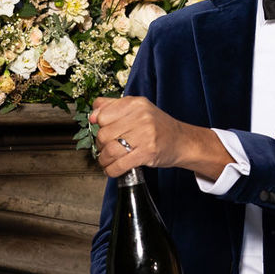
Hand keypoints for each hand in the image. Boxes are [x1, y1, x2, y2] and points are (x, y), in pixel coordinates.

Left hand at [90, 97, 231, 179]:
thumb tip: (92, 115)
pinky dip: (112, 170)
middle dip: (101, 145)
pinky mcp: (147, 153)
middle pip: (104, 134)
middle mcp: (141, 117)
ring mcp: (145, 135)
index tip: (104, 131)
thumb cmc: (158, 127)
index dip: (99, 126)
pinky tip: (112, 169)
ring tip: (107, 160)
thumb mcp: (138, 110)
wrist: (182, 141)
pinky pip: (120, 164)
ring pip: (109, 150)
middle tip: (107, 148)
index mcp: (136, 103)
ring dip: (104, 160)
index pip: (102, 115)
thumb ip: (112, 107)